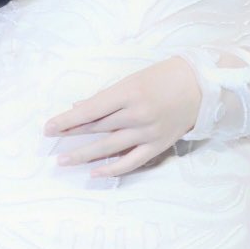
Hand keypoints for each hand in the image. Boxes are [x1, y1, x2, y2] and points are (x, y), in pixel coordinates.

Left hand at [42, 57, 202, 177]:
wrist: (200, 86)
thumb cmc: (164, 76)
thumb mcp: (133, 78)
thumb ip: (108, 96)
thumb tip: (80, 107)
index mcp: (129, 92)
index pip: (91, 109)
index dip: (68, 119)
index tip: (49, 126)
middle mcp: (136, 114)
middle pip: (97, 128)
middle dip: (71, 134)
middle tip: (50, 141)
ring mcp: (147, 132)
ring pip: (109, 147)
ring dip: (84, 154)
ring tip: (64, 160)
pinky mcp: (157, 146)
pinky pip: (131, 161)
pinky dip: (112, 169)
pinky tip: (95, 172)